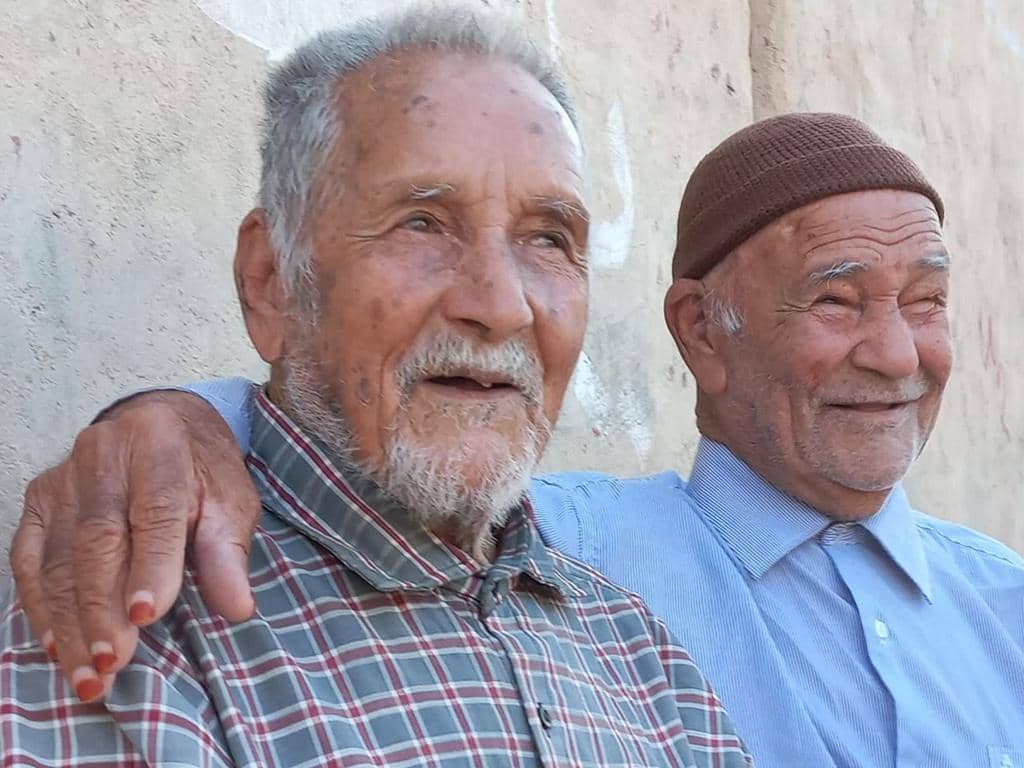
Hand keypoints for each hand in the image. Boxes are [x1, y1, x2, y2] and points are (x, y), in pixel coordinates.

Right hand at [10, 390, 260, 700]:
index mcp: (160, 443)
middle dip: (103, 607)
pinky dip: (42, 606)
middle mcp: (103, 452)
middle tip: (112, 662)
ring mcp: (64, 475)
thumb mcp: (231, 499)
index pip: (155, 511)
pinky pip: (30, 559)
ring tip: (88, 674)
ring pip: (59, 557)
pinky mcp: (39, 498)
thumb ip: (228, 552)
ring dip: (71, 622)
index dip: (151, 565)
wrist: (162, 423)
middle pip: (97, 538)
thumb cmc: (203, 469)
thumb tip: (236, 607)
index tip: (147, 616)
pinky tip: (58, 645)